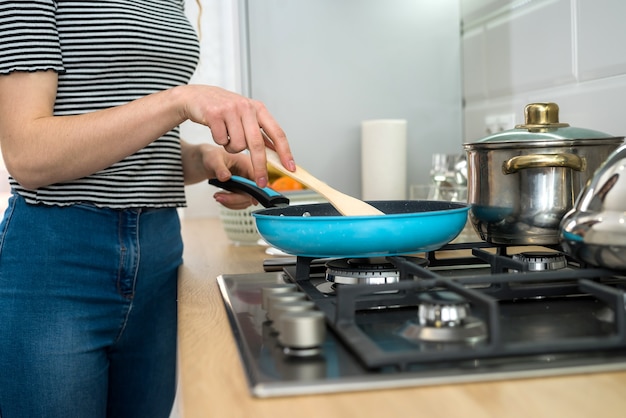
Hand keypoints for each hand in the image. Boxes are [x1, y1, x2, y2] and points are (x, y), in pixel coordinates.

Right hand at [177, 85, 294, 187]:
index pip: (277, 133)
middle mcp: (246, 107)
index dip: (285, 152)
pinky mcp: (214, 114)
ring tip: (227, 136)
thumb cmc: (223, 108)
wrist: (195, 96)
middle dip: (260, 166)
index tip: (289, 167)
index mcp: (258, 108)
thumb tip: (278, 153)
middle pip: (257, 144)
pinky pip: (221, 141)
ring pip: (237, 145)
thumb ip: (260, 132)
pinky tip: (216, 130)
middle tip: (261, 182)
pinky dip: (219, 141)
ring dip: (231, 148)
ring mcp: (230, 110)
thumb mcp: (246, 115)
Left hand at [182, 143, 257, 208]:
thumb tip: (225, 177)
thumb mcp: (213, 160)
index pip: (258, 178)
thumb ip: (219, 168)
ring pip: (246, 200)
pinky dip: (230, 203)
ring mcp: (247, 184)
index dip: (258, 190)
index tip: (253, 200)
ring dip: (232, 202)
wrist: (208, 161)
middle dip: (236, 198)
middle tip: (220, 198)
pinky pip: (240, 202)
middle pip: (252, 193)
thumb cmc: (212, 156)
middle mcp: (250, 174)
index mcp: (248, 163)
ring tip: (217, 197)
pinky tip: (221, 197)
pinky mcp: (242, 191)